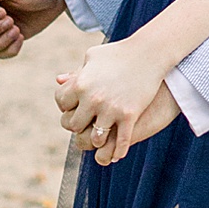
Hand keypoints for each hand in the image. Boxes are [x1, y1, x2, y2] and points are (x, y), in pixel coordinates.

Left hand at [54, 43, 177, 164]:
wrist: (149, 53)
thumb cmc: (119, 52)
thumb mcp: (93, 57)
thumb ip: (75, 72)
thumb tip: (59, 81)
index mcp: (80, 84)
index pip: (62, 105)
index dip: (67, 107)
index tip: (75, 107)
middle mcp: (92, 98)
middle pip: (73, 125)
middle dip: (79, 126)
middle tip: (86, 124)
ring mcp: (111, 109)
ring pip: (95, 139)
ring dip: (97, 139)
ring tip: (101, 137)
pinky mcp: (130, 115)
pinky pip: (120, 142)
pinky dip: (117, 152)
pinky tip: (117, 155)